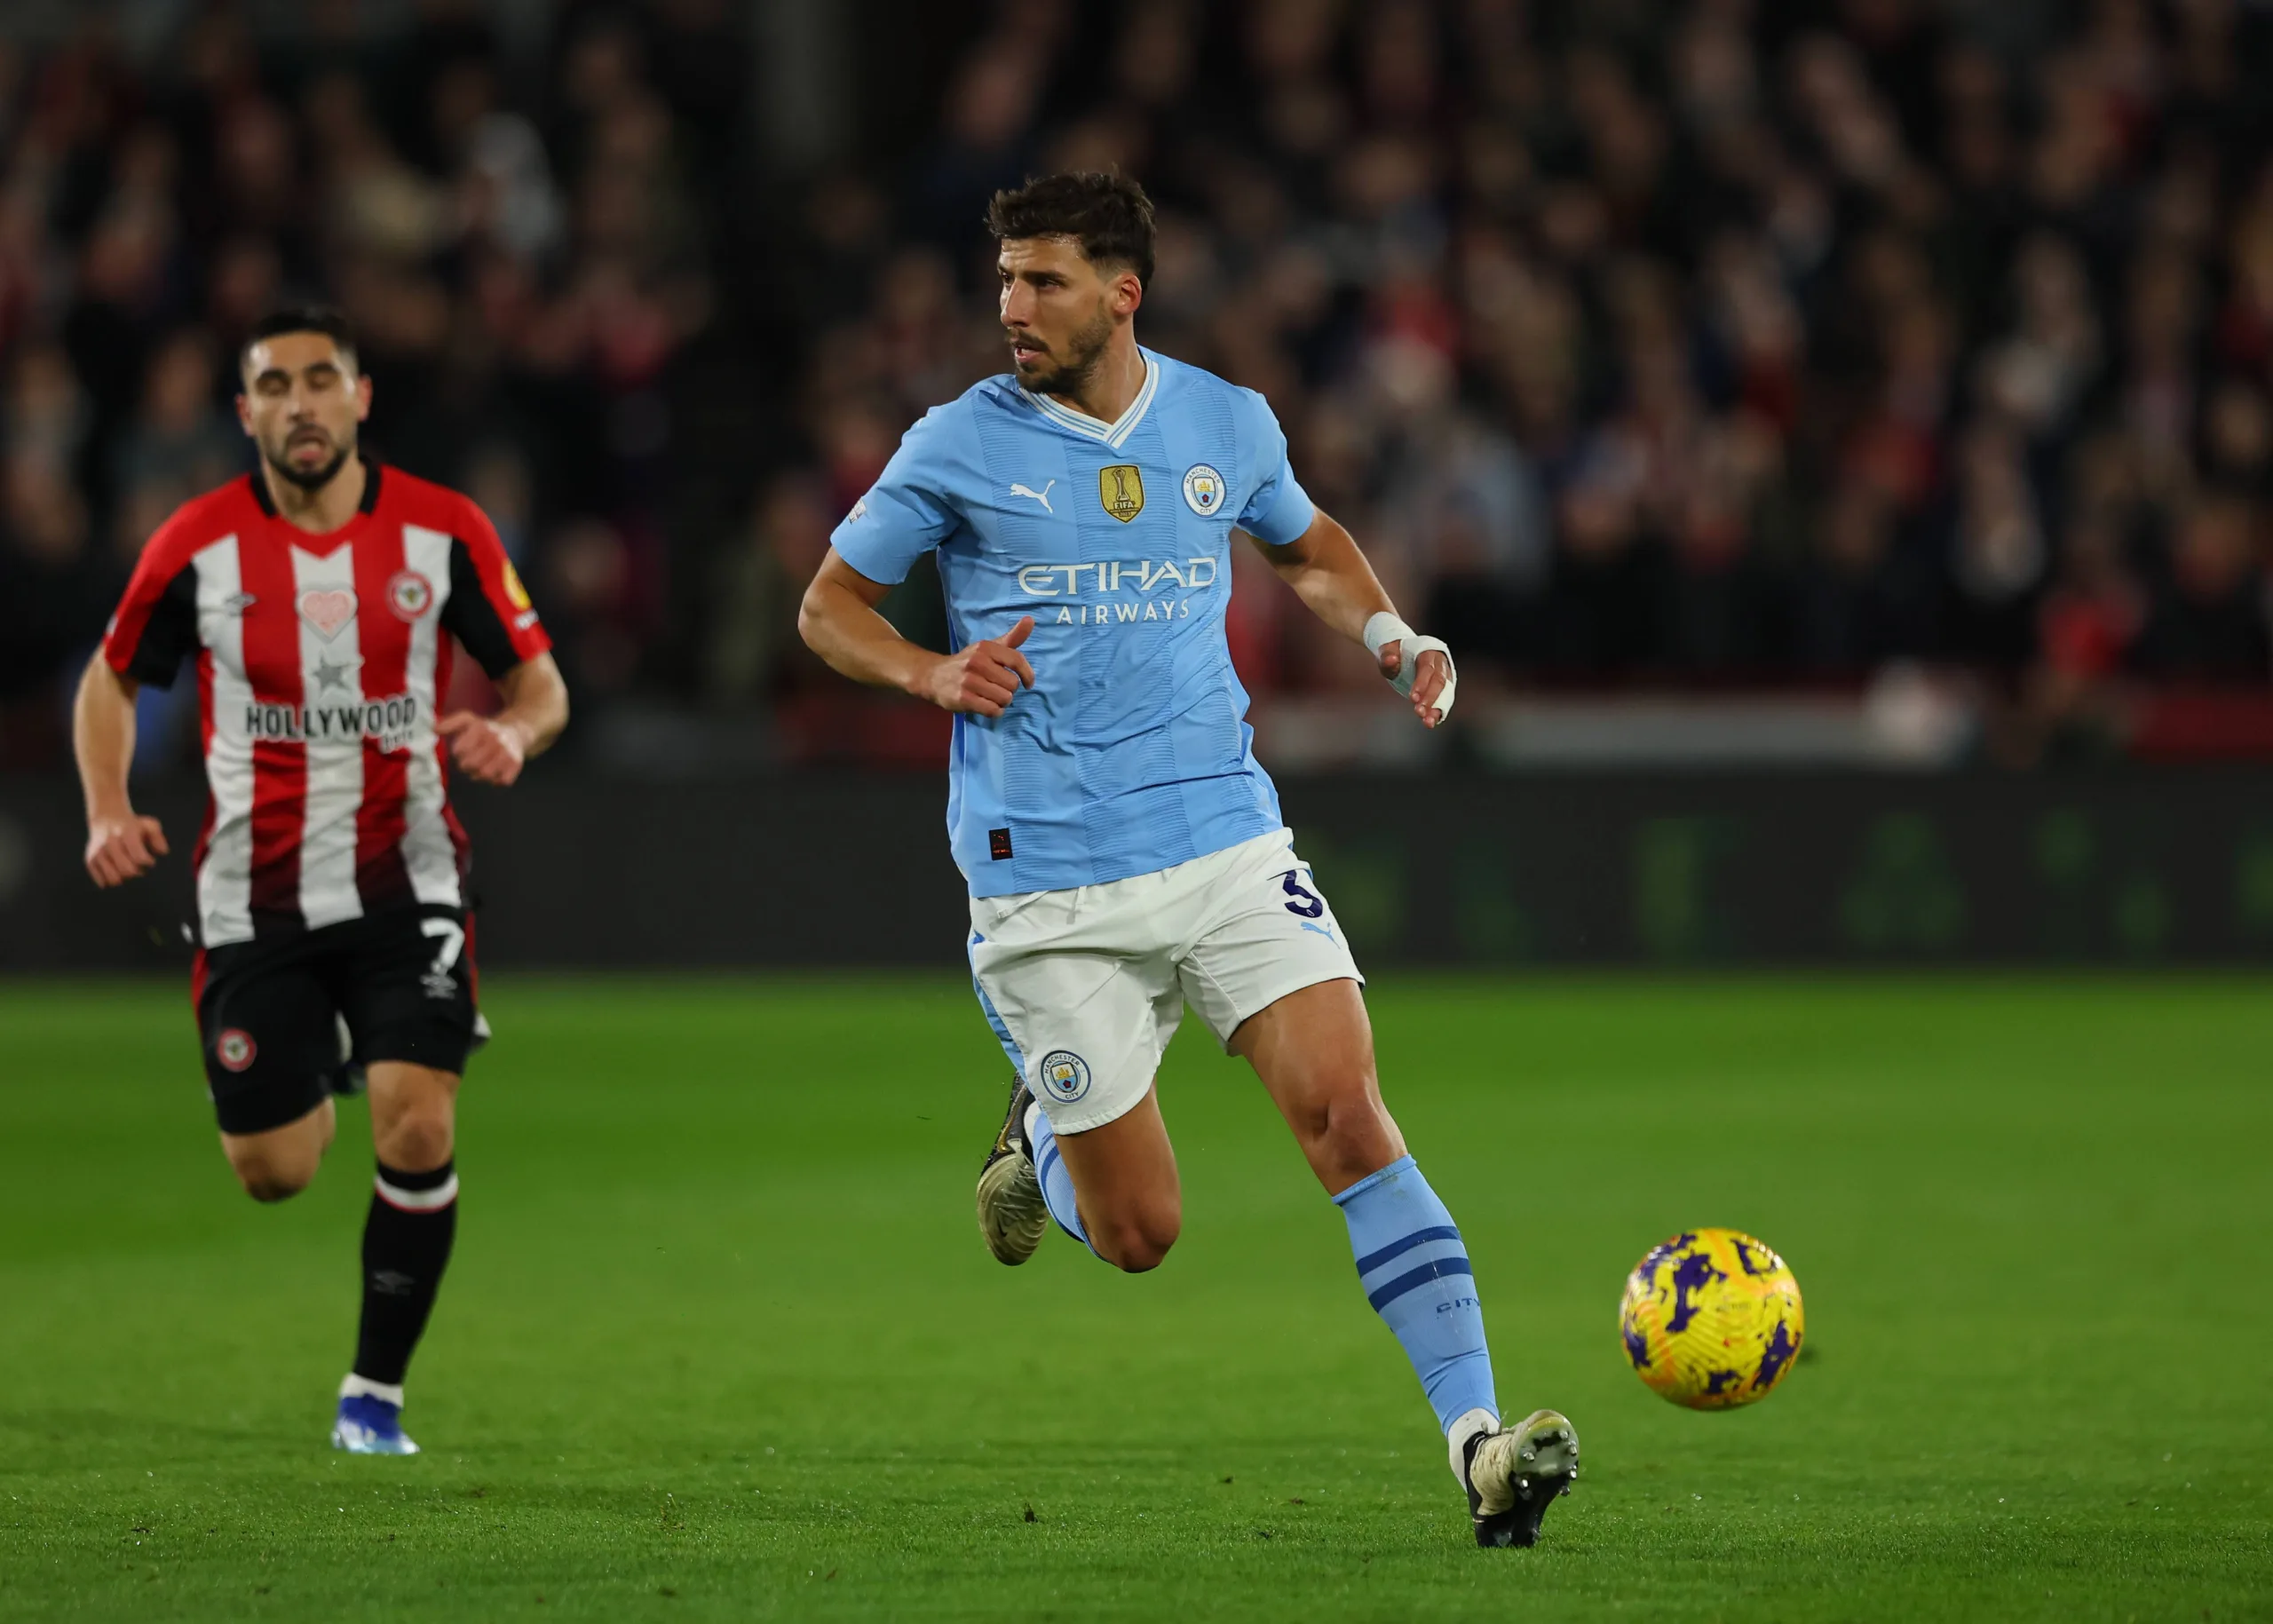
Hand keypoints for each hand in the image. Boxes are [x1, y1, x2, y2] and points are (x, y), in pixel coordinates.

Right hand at [85, 809, 167, 887]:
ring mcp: (98, 852)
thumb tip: (162, 852)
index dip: (148, 862)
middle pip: (127, 871)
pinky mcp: (90, 861)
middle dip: (137, 872)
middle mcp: (110, 843)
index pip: (139, 857)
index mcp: (126, 833)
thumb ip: (158, 837)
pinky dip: (112, 880)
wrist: (106, 820)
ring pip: (114, 879)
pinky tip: (116, 870)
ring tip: (128, 869)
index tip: (149, 859)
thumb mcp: (149, 825)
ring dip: (124, 878)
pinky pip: (103, 882)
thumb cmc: (134, 827)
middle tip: (139, 867)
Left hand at [439, 712, 530, 784]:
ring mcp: (506, 752)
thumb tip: (433, 729)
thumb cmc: (486, 729)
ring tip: (481, 766)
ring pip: (484, 774)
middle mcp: (495, 739)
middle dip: (466, 765)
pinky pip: (500, 780)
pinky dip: (496, 779)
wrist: (515, 733)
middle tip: (470, 761)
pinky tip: (495, 771)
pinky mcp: (515, 764)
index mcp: (481, 728)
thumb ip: (449, 724)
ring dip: (479, 774)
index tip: (462, 750)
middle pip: (469, 764)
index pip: (459, 750)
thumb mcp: (468, 720)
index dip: (458, 752)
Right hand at [920, 615, 1035, 716]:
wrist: (934, 676)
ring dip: (1001, 702)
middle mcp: (977, 662)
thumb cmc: (968, 662)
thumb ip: (1012, 637)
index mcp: (986, 647)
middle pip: (1012, 684)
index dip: (1027, 674)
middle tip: (998, 688)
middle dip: (1009, 690)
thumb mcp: (989, 647)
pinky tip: (987, 705)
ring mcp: (969, 681)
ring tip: (991, 697)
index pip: (1016, 660)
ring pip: (1004, 698)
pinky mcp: (963, 699)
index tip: (1028, 683)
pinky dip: (994, 711)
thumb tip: (1031, 620)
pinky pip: (993, 710)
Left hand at [1377, 641, 1452, 727]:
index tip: (1412, 698)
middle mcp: (1441, 664)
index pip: (1427, 668)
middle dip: (1430, 698)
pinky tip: (1430, 723)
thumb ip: (1387, 655)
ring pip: (1445, 693)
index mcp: (1428, 652)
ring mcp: (1445, 677)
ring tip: (1427, 722)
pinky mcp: (1444, 689)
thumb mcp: (1388, 650)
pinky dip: (1438, 713)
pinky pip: (1444, 702)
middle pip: (1439, 682)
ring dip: (1436, 709)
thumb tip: (1391, 660)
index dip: (1422, 683)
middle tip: (1418, 712)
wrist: (1405, 653)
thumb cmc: (1396, 653)